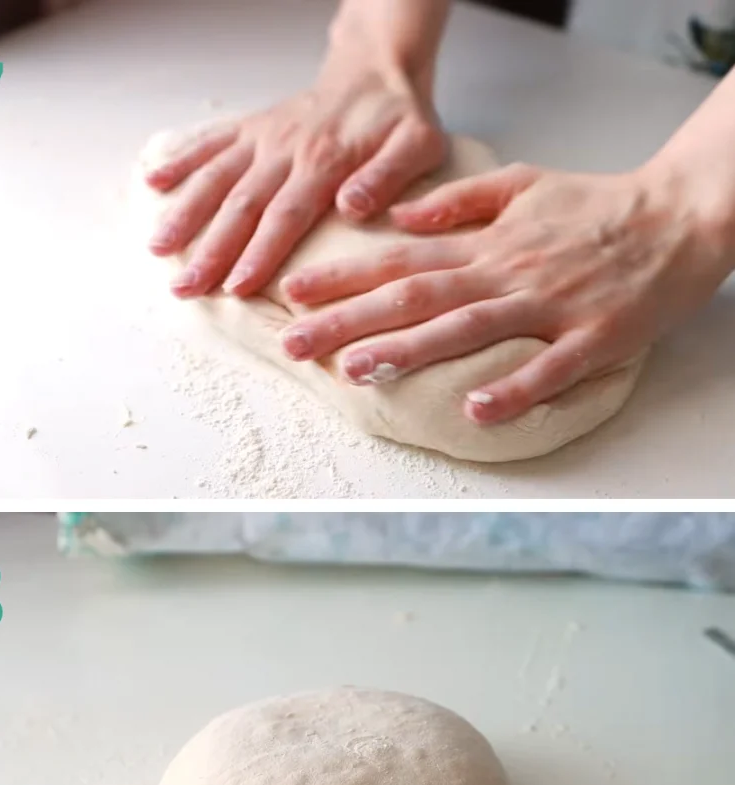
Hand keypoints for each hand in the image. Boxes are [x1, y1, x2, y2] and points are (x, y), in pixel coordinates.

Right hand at [145, 55, 445, 299]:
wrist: (378, 69)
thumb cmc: (401, 118)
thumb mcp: (418, 145)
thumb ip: (388, 176)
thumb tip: (352, 208)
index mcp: (326, 162)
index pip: (285, 215)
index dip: (258, 253)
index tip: (235, 287)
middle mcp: (286, 149)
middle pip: (241, 205)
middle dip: (211, 250)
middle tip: (186, 288)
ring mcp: (264, 138)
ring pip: (216, 177)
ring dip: (185, 213)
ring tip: (158, 249)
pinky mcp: (252, 128)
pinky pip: (211, 143)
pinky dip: (180, 160)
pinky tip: (152, 182)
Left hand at [281, 161, 729, 422]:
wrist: (679, 216)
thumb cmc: (595, 206)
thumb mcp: (521, 185)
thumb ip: (457, 203)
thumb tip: (397, 218)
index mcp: (486, 243)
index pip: (400, 259)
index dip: (344, 278)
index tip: (293, 294)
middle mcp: (507, 272)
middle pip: (416, 297)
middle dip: (349, 321)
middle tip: (294, 343)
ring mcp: (549, 305)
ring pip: (468, 328)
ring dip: (409, 349)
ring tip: (355, 369)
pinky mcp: (594, 337)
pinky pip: (550, 368)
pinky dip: (514, 389)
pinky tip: (475, 410)